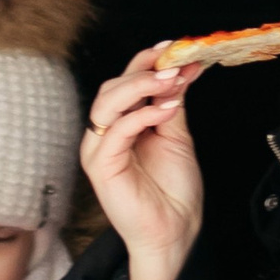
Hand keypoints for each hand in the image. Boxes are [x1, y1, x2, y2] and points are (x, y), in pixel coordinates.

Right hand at [81, 45, 206, 279]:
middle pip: (113, 88)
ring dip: (140, 86)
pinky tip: (167, 110)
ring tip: (170, 81)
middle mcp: (106, 135)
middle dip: (143, 71)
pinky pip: (116, 131)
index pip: (126, 84)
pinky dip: (141, 115)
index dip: (146, 62)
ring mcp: (100, 151)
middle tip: (174, 63)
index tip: (174, 48)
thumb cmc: (173, 192)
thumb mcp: (177, 137)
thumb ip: (172, 105)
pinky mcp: (101, 167)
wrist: (174, 232)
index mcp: (122, 126)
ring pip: (107, 103)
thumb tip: (179, 71)